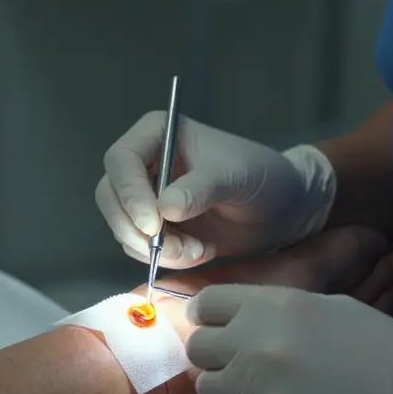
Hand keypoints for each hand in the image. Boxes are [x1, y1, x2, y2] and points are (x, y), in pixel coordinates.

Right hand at [96, 113, 336, 269]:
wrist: (282, 210)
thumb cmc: (263, 178)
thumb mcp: (236, 178)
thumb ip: (201, 189)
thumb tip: (164, 210)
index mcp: (157, 134)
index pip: (121, 161)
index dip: (129, 194)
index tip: (152, 224)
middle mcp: (144, 164)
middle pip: (110, 198)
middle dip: (136, 230)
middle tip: (170, 250)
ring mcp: (146, 197)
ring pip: (123, 228)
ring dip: (155, 249)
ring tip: (198, 251)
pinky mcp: (156, 227)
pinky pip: (141, 248)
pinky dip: (166, 259)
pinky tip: (199, 252)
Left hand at [183, 286, 392, 393]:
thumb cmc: (387, 353)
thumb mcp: (332, 309)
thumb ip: (276, 313)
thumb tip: (236, 321)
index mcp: (274, 309)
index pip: (206, 305)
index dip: (212, 317)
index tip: (221, 327)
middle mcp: (257, 349)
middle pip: (199, 351)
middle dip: (219, 357)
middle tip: (248, 365)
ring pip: (215, 393)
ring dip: (236, 393)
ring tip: (278, 393)